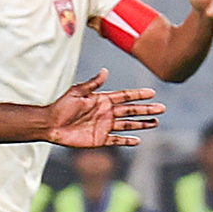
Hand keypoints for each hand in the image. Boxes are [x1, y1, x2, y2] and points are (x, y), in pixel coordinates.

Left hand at [45, 69, 162, 148]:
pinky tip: (137, 140)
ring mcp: (104, 126)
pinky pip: (116, 140)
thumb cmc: (61, 106)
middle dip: (146, 109)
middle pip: (130, 110)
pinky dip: (126, 140)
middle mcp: (106, 112)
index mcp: (102, 100)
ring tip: (155, 122)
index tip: (152, 93)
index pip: (124, 96)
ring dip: (141, 124)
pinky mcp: (99, 139)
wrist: (51, 124)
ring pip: (127, 125)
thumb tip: (105, 71)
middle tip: (161, 108)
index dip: (138, 95)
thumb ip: (92, 84)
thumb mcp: (77, 92)